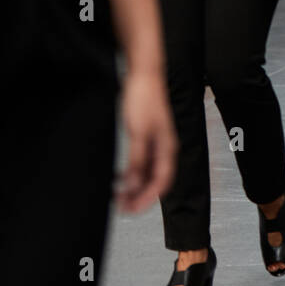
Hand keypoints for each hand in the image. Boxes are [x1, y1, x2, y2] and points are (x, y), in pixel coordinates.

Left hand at [115, 69, 175, 212]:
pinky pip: (140, 163)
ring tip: (117, 195)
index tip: (130, 210)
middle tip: (120, 207)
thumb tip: (134, 186)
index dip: (147, 200)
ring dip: (134, 187)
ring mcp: (155, 144)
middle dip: (139, 197)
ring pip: (147, 174)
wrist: (143, 75)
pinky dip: (130, 174)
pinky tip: (118, 178)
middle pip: (155, 181)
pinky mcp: (146, 137)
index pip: (161, 183)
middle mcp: (164, 149)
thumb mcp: (138, 134)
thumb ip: (138, 161)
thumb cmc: (144, 99)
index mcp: (167, 149)